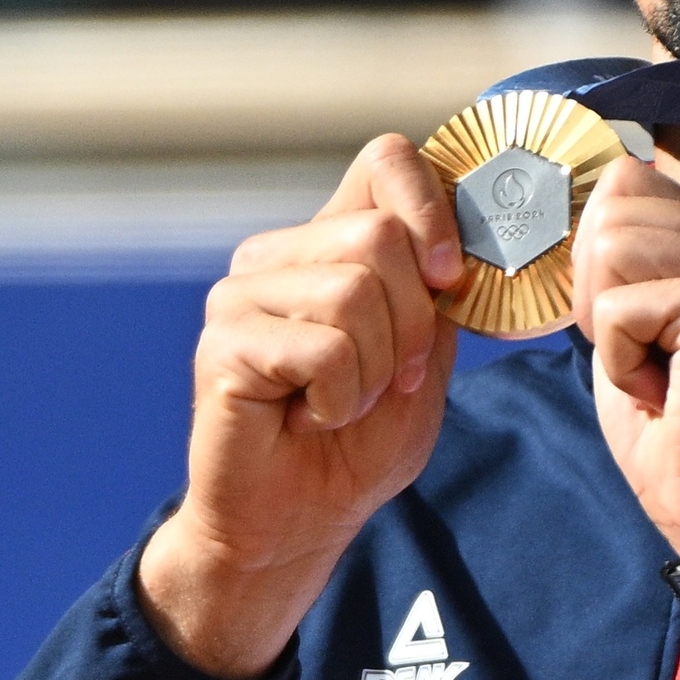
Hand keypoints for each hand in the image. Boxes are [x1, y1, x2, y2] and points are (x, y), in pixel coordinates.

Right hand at [138, 134, 461, 679]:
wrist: (301, 520)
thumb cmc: (361, 438)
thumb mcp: (427, 355)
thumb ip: (438, 292)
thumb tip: (457, 244)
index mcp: (334, 240)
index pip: (387, 159)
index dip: (433, 207)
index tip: (449, 277)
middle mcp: (281, 252)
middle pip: (381, 234)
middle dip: (413, 322)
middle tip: (394, 378)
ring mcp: (243, 292)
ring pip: (354, 290)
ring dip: (379, 367)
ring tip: (348, 399)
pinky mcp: (222, 341)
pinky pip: (323, 348)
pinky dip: (343, 397)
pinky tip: (314, 414)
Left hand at [572, 157, 679, 561]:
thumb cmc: (674, 428)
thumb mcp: (635, 322)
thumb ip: (619, 258)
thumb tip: (570, 201)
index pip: (627, 179)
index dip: (596, 255)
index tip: (632, 325)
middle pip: (612, 207)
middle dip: (598, 289)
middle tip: (646, 355)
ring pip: (609, 247)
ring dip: (611, 328)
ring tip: (658, 371)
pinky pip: (618, 308)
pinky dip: (621, 363)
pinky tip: (666, 394)